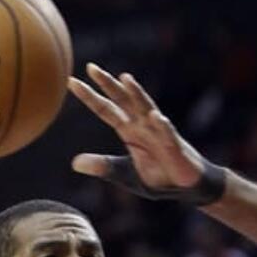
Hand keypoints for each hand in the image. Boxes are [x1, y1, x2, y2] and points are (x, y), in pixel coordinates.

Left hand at [69, 65, 208, 190]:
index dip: (89, 97)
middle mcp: (143, 126)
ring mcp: (159, 133)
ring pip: (145, 108)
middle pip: (123, 100)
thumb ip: (102, 166)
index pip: (106, 109)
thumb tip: (74, 163)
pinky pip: (167, 134)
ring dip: (136, 93)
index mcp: (129, 131)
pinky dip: (162, 126)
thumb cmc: (157, 177)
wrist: (185, 188)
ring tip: (125, 78)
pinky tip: (154, 117)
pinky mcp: (175, 147)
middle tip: (91, 68)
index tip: (71, 81)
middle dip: (108, 84)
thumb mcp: (123, 173)